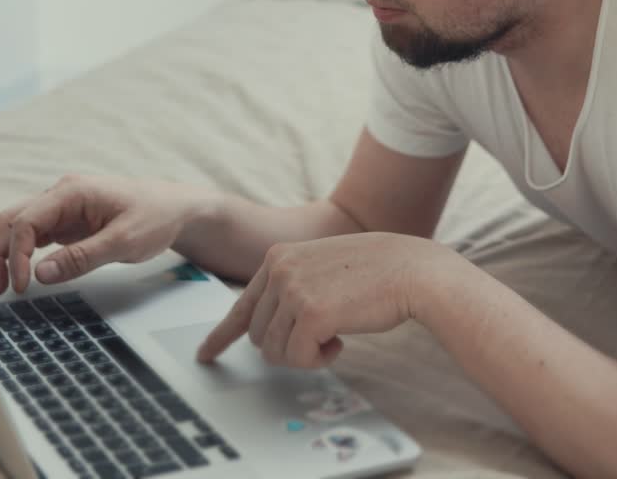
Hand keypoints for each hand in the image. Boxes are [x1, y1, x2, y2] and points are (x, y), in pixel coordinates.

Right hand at [0, 175, 212, 293]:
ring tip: (6, 286)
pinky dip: (25, 254)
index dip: (17, 254)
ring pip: (19, 227)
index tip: (23, 285)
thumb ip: (82, 257)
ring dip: (8, 254)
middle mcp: (61, 195)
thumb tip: (40, 273)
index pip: (26, 221)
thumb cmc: (155, 217)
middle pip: (12, 220)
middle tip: (0, 289)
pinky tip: (25, 275)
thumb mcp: (123, 241)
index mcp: (71, 192)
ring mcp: (62, 208)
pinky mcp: (68, 222)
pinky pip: (36, 236)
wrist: (176, 210)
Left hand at [196, 232, 450, 367]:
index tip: (205, 355)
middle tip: (320, 341)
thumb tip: (266, 332)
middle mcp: (278, 270)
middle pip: (260, 337)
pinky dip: (320, 360)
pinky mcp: (311, 313)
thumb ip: (292, 288)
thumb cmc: (375, 273)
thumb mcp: (321, 268)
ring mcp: (293, 290)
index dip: (222, 335)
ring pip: (276, 352)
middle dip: (287, 348)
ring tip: (334, 336)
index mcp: (277, 257)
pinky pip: (299, 358)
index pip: (242, 305)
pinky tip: (340, 342)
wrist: (411, 270)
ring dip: (305, 355)